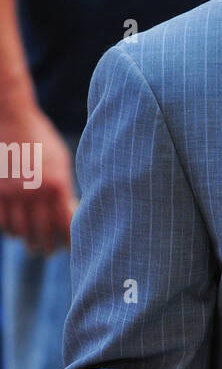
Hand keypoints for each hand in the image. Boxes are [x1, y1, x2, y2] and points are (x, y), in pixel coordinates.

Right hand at [0, 110, 77, 253]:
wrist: (10, 117)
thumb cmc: (39, 138)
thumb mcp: (60, 161)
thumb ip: (62, 187)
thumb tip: (68, 211)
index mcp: (56, 186)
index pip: (65, 225)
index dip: (67, 240)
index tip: (68, 245)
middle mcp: (34, 193)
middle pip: (41, 234)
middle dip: (46, 247)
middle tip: (47, 251)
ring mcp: (11, 193)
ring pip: (18, 231)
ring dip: (25, 240)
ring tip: (30, 242)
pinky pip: (1, 221)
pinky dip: (7, 229)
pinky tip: (13, 228)